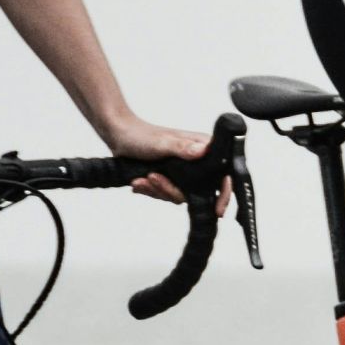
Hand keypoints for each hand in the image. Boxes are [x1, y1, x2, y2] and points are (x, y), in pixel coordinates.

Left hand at [104, 116, 231, 214]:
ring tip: (144, 178)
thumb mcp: (163, 143)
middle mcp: (195, 160)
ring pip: (178, 195)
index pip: (222, 174)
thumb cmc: (141, 135)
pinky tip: (139, 182)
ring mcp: (181, 171)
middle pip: (197, 191)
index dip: (224, 192)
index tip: (218, 210)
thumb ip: (183, 148)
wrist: (120, 136)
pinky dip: (150, 190)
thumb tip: (204, 150)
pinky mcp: (169, 178)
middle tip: (155, 179)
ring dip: (158, 190)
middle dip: (172, 190)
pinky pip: (164, 194)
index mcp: (201, 148)